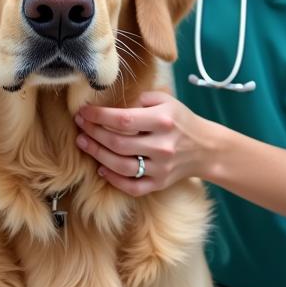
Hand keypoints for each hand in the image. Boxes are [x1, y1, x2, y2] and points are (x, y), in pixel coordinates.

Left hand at [74, 89, 214, 195]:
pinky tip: (101, 168)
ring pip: (121, 166)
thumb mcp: (165, 101)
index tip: (82, 111)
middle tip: (79, 126)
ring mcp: (161, 168)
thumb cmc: (180, 120)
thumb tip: (109, 105)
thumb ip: (138, 100)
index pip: (122, 120)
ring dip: (97, 154)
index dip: (98, 116)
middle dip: (93, 133)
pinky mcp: (160, 184)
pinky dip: (114, 179)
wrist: (206, 148)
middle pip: (118, 143)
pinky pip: (132, 187)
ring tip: (83, 143)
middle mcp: (162, 145)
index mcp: (162, 121)